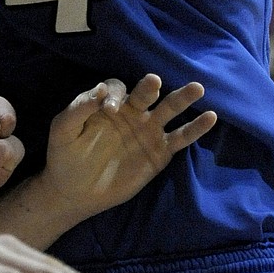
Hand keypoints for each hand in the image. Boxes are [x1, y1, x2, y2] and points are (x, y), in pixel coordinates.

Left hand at [42, 73, 216, 224]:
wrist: (73, 191)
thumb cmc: (64, 156)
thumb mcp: (63, 129)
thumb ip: (79, 109)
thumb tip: (101, 89)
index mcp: (109, 103)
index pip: (117, 88)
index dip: (115, 94)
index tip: (110, 109)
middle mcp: (132, 112)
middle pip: (147, 93)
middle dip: (150, 86)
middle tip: (153, 81)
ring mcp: (148, 131)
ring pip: (169, 110)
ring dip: (182, 98)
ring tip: (197, 88)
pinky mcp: (160, 153)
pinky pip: (181, 138)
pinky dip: (196, 128)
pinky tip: (210, 117)